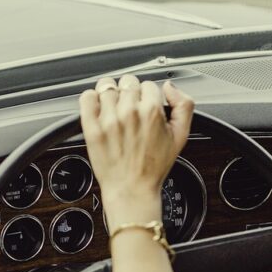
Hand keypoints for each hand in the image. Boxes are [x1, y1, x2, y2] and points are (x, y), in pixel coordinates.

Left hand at [79, 75, 194, 229]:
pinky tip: (98, 109)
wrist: (132, 189)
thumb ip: (184, 105)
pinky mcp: (91, 127)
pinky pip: (87, 97)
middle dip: (131, 94)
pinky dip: (91, 99)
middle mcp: (129, 112)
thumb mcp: (181, 136)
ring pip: (107, 87)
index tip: (145, 107)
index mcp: (152, 111)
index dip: (148, 96)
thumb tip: (170, 87)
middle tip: (130, 111)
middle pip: (128, 82)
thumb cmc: (154, 167)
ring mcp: (108, 119)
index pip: (149, 84)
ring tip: (114, 111)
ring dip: (111, 95)